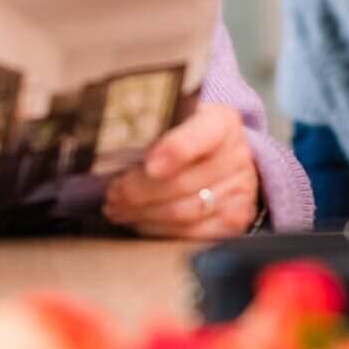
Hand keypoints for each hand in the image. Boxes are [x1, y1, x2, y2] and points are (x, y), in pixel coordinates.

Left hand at [103, 103, 259, 238]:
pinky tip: (139, 222)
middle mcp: (237, 157)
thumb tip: (108, 140)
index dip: (175, 151)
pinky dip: (160, 230)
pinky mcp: (236, 221)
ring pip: (185, 211)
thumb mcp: (175, 113)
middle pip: (184, 182)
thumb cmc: (187, 130)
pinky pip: (193, 235)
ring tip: (117, 208)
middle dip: (140, 191)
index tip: (148, 164)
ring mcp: (240, 191)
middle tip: (112, 192)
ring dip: (144, 213)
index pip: (199, 136)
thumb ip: (153, 124)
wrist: (223, 152)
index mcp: (221, 122)